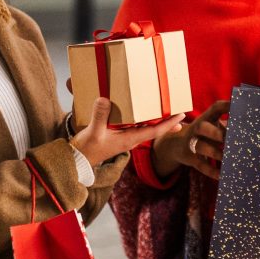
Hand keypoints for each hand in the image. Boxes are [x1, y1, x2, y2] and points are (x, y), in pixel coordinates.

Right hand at [71, 98, 185, 166]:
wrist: (77, 159)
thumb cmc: (87, 149)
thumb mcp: (94, 132)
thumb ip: (100, 116)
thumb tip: (105, 99)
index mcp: (130, 139)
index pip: (155, 131)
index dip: (169, 123)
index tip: (181, 116)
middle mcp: (131, 138)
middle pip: (154, 129)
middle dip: (167, 121)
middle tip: (180, 112)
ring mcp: (125, 137)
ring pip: (145, 127)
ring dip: (155, 119)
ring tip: (166, 111)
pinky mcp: (117, 135)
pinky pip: (133, 125)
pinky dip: (141, 118)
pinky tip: (141, 112)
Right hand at [151, 100, 229, 180]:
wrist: (177, 145)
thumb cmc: (205, 134)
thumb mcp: (213, 125)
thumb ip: (229, 125)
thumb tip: (255, 126)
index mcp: (207, 118)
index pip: (215, 108)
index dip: (226, 106)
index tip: (237, 106)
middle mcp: (198, 128)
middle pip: (202, 127)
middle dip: (214, 132)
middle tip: (227, 137)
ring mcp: (192, 143)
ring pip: (202, 147)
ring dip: (215, 153)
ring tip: (228, 158)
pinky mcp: (191, 158)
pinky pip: (202, 166)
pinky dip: (212, 171)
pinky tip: (223, 175)